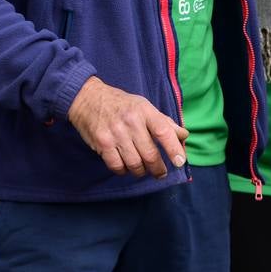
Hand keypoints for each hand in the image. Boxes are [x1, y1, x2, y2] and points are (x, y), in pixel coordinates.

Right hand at [66, 76, 188, 177]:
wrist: (87, 98)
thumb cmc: (121, 104)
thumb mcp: (144, 106)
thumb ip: (164, 122)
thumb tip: (183, 136)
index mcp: (145, 111)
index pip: (163, 131)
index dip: (174, 148)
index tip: (180, 161)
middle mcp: (131, 122)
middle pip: (150, 154)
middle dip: (158, 168)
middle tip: (161, 173)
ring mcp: (115, 134)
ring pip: (134, 163)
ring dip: (142, 171)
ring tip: (144, 170)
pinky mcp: (102, 144)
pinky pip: (117, 166)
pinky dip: (124, 171)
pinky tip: (126, 168)